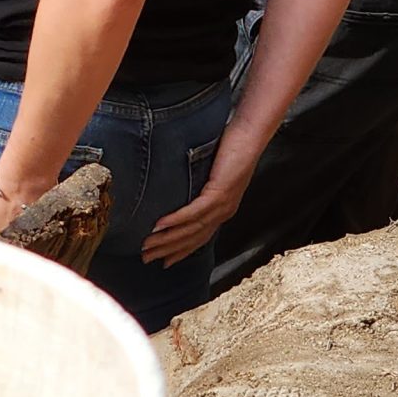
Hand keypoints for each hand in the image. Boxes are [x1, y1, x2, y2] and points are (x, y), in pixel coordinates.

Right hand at [141, 123, 262, 266]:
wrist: (250, 135)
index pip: (199, 238)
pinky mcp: (220, 193)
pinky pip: (194, 212)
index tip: (163, 261)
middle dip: (168, 250)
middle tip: (147, 258)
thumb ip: (198, 183)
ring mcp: (223, 204)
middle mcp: (224, 212)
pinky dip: (176, 220)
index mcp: (223, 209)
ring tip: (147, 244)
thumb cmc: (232, 147)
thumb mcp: (211, 170)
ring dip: (167, 239)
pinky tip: (160, 225)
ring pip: (192, 229)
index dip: (181, 251)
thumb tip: (176, 186)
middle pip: (193, 239)